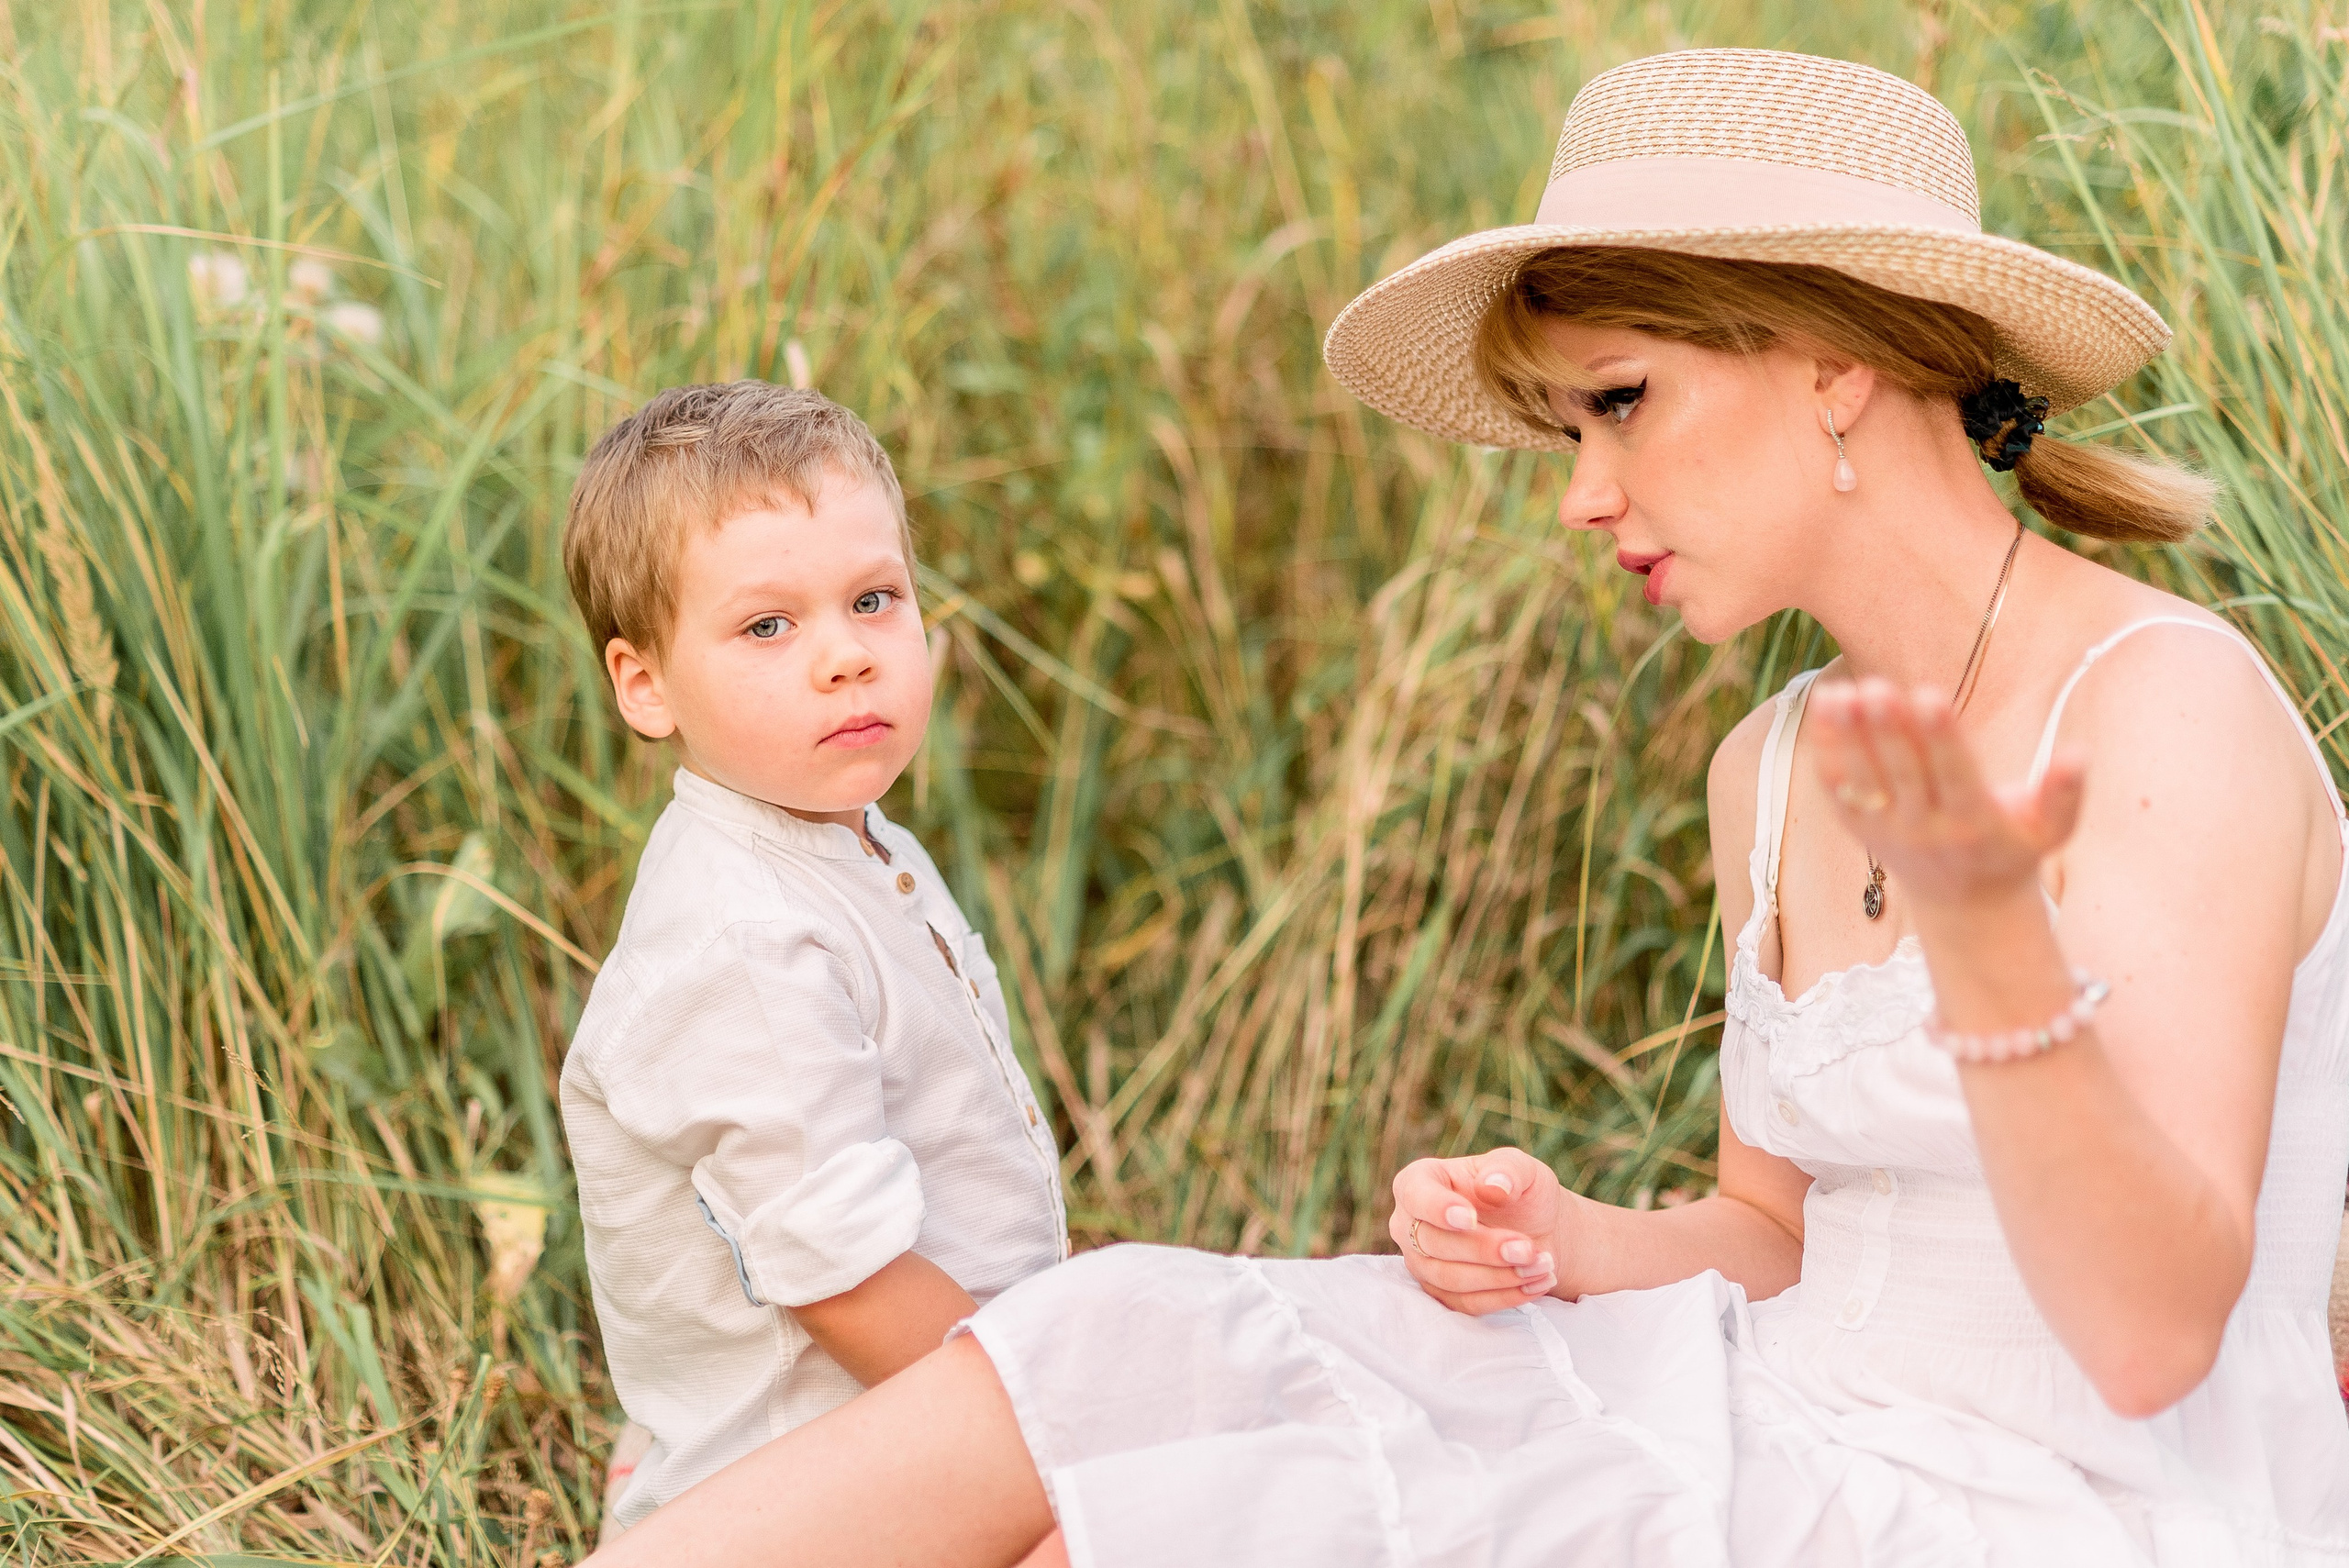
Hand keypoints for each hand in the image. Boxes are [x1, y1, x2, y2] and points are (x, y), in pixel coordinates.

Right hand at [1388, 1147, 1563, 1313]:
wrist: (1539, 1231)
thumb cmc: (1523, 1192)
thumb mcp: (1525, 1170)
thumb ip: (1509, 1170)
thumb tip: (1492, 1186)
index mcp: (1421, 1180)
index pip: (1414, 1193)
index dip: (1437, 1208)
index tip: (1469, 1219)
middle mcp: (1410, 1223)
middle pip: (1433, 1243)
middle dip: (1484, 1250)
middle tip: (1528, 1249)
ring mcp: (1421, 1261)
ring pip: (1449, 1278)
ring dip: (1499, 1276)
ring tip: (1541, 1265)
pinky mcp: (1440, 1292)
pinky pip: (1466, 1303)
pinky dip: (1505, 1296)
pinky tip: (1536, 1283)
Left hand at [1810, 678, 2084, 914]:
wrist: (1965, 903)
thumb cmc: (2012, 849)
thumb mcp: (2050, 829)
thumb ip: (2064, 793)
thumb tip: (2079, 754)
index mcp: (1973, 823)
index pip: (1954, 775)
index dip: (1941, 736)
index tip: (1929, 695)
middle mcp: (1925, 828)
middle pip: (1903, 774)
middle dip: (1889, 730)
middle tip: (1876, 687)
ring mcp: (1886, 829)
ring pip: (1864, 779)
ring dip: (1850, 735)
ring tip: (1840, 691)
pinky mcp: (1858, 827)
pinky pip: (1837, 786)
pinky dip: (1828, 748)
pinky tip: (1825, 703)